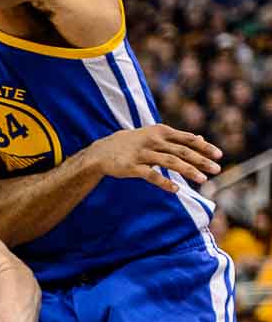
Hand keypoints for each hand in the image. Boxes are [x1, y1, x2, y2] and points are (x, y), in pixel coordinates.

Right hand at [90, 124, 221, 192]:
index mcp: (161, 131)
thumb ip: (176, 138)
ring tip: (202, 180)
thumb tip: (199, 138)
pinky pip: (151, 176)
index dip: (204, 146)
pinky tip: (176, 190)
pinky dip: (164, 183)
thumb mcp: (154, 135)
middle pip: (182, 151)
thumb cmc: (133, 144)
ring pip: (170, 162)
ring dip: (188, 171)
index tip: (219, 155)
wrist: (102, 152)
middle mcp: (153, 140)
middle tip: (217, 169)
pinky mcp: (132, 167)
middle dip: (201, 160)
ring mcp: (142, 154)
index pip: (187, 139)